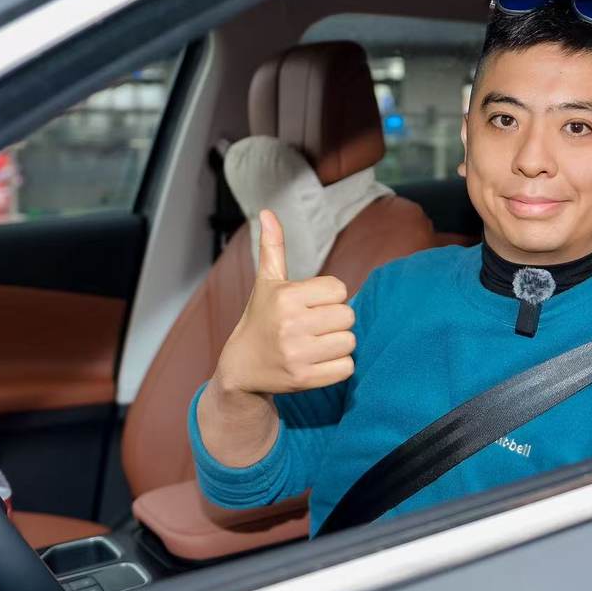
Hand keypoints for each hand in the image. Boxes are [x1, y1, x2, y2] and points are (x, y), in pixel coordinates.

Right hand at [213, 208, 355, 396]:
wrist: (242, 368)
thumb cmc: (261, 319)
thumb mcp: (266, 283)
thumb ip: (272, 247)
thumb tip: (267, 211)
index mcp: (286, 296)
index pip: (339, 290)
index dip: (330, 298)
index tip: (311, 306)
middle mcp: (291, 324)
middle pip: (348, 316)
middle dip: (336, 321)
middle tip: (315, 327)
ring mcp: (297, 353)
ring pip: (350, 342)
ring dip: (339, 344)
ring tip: (316, 344)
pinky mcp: (305, 379)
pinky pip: (347, 367)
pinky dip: (338, 367)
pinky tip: (318, 362)